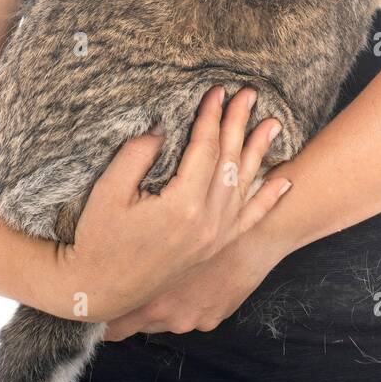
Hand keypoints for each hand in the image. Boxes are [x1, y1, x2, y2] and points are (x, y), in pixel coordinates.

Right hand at [55, 85, 291, 322]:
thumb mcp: (109, 191)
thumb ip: (138, 154)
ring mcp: (214, 238)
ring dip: (259, 152)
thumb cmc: (97, 239)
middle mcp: (207, 222)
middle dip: (239, 123)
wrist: (100, 290)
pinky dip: (267, 200)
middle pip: (229, 162)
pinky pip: (248, 220)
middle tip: (250, 94)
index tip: (216, 91)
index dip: (211, 116)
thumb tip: (165, 126)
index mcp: (182, 206)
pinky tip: (283, 182)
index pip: (205, 149)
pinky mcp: (214, 248)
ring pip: (244, 186)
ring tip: (273, 124)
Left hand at [103, 222, 281, 338]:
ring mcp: (193, 321)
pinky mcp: (213, 319)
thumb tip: (105, 261)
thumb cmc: (207, 225)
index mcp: (151, 298)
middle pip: (138, 322)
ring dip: (161, 305)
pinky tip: (188, 286)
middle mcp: (169, 317)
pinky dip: (186, 304)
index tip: (90, 311)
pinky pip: (191, 315)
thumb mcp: (162, 232)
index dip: (101, 316)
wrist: (255, 238)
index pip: (114, 323)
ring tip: (157, 285)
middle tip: (119, 293)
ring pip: (165, 318)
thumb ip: (134, 250)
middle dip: (130, 307)